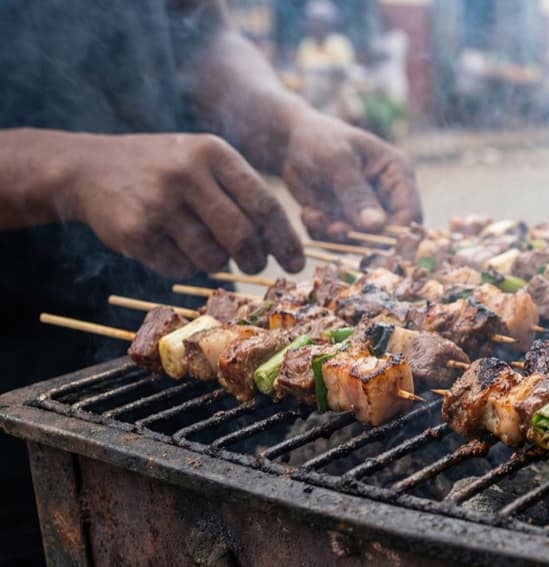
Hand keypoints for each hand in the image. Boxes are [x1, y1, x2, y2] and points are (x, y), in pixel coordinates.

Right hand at [64, 133, 304, 278]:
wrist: (88, 167)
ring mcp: (159, 203)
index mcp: (213, 153)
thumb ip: (242, 193)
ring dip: (216, 264)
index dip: (285, 239)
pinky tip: (173, 248)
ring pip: (212, 258)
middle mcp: (187, 174)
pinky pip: (180, 268)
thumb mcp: (203, 162)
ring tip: (204, 248)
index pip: (264, 204)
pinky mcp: (136, 231)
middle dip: (255, 260)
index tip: (296, 262)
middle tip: (254, 266)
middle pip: (242, 237)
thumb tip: (286, 245)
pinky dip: (185, 267)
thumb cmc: (164, 169)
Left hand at [280, 111, 421, 239]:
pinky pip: (341, 241)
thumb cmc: (319, 140)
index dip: (394, 233)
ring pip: (362, 242)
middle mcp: (388, 197)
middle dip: (360, 238)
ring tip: (314, 218)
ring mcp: (367, 212)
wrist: (290, 142)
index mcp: (398, 174)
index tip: (367, 241)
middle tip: (332, 230)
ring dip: (337, 237)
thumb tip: (377, 226)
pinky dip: (322, 235)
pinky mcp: (346, 222)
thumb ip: (357, 194)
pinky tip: (309, 215)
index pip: (410, 213)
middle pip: (389, 234)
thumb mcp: (337, 161)